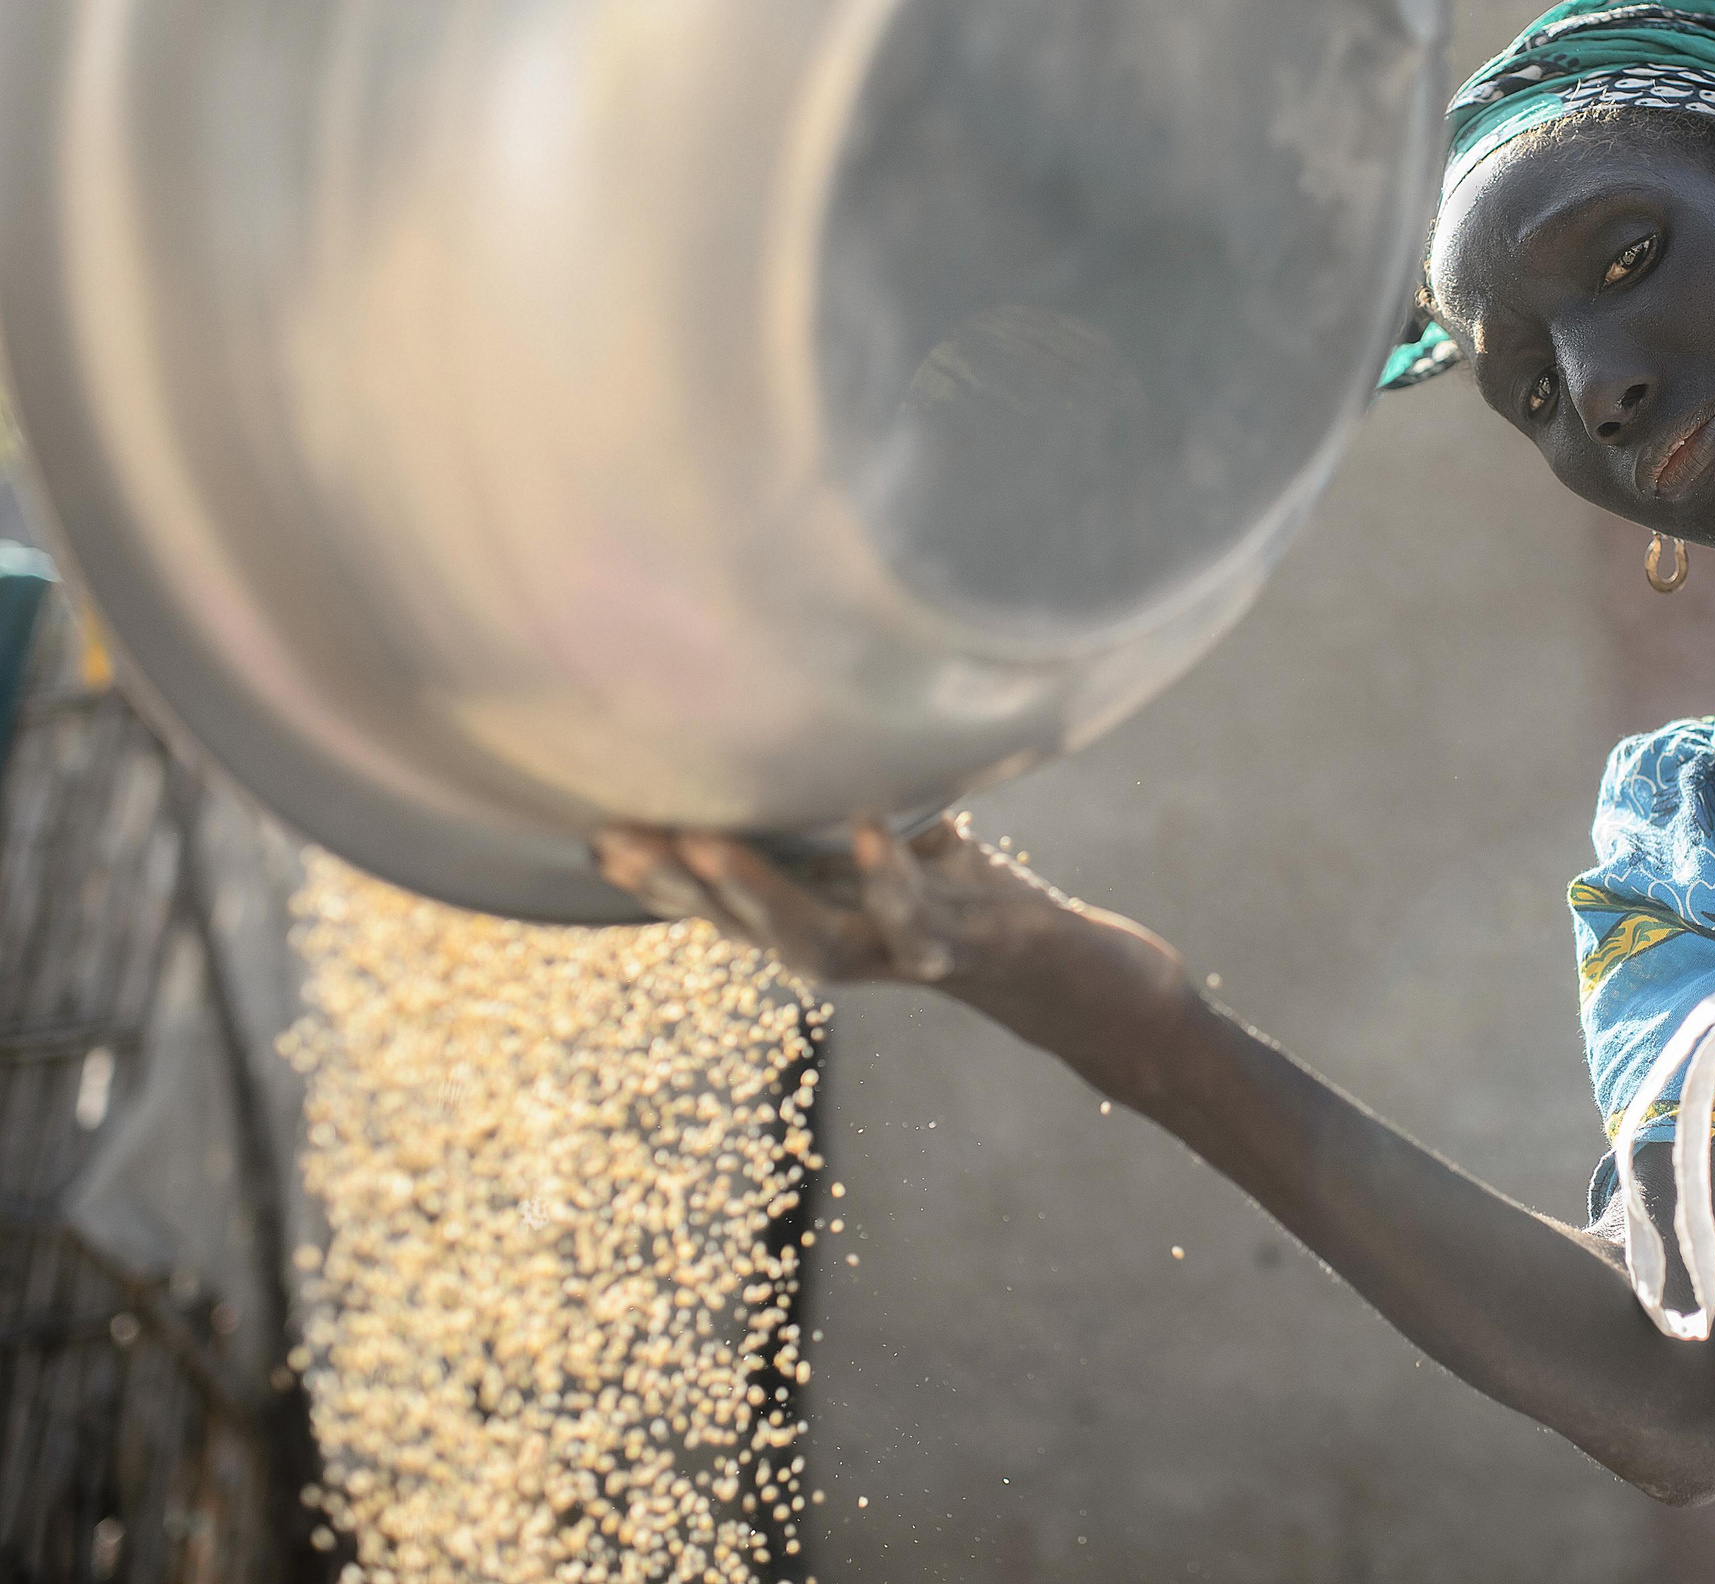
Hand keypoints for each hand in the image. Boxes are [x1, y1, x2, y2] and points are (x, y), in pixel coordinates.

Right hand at [592, 815, 1192, 1081]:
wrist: (1095, 987)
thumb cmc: (999, 913)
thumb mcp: (922, 861)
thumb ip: (869, 828)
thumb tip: (824, 749)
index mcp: (839, 925)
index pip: (735, 908)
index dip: (665, 883)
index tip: (596, 837)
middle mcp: (863, 952)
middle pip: (751, 930)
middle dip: (682, 887)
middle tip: (619, 838)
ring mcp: (915, 956)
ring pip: (818, 943)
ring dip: (760, 894)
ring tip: (707, 838)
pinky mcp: (978, 948)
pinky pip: (924, 921)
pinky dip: (893, 876)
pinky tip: (870, 826)